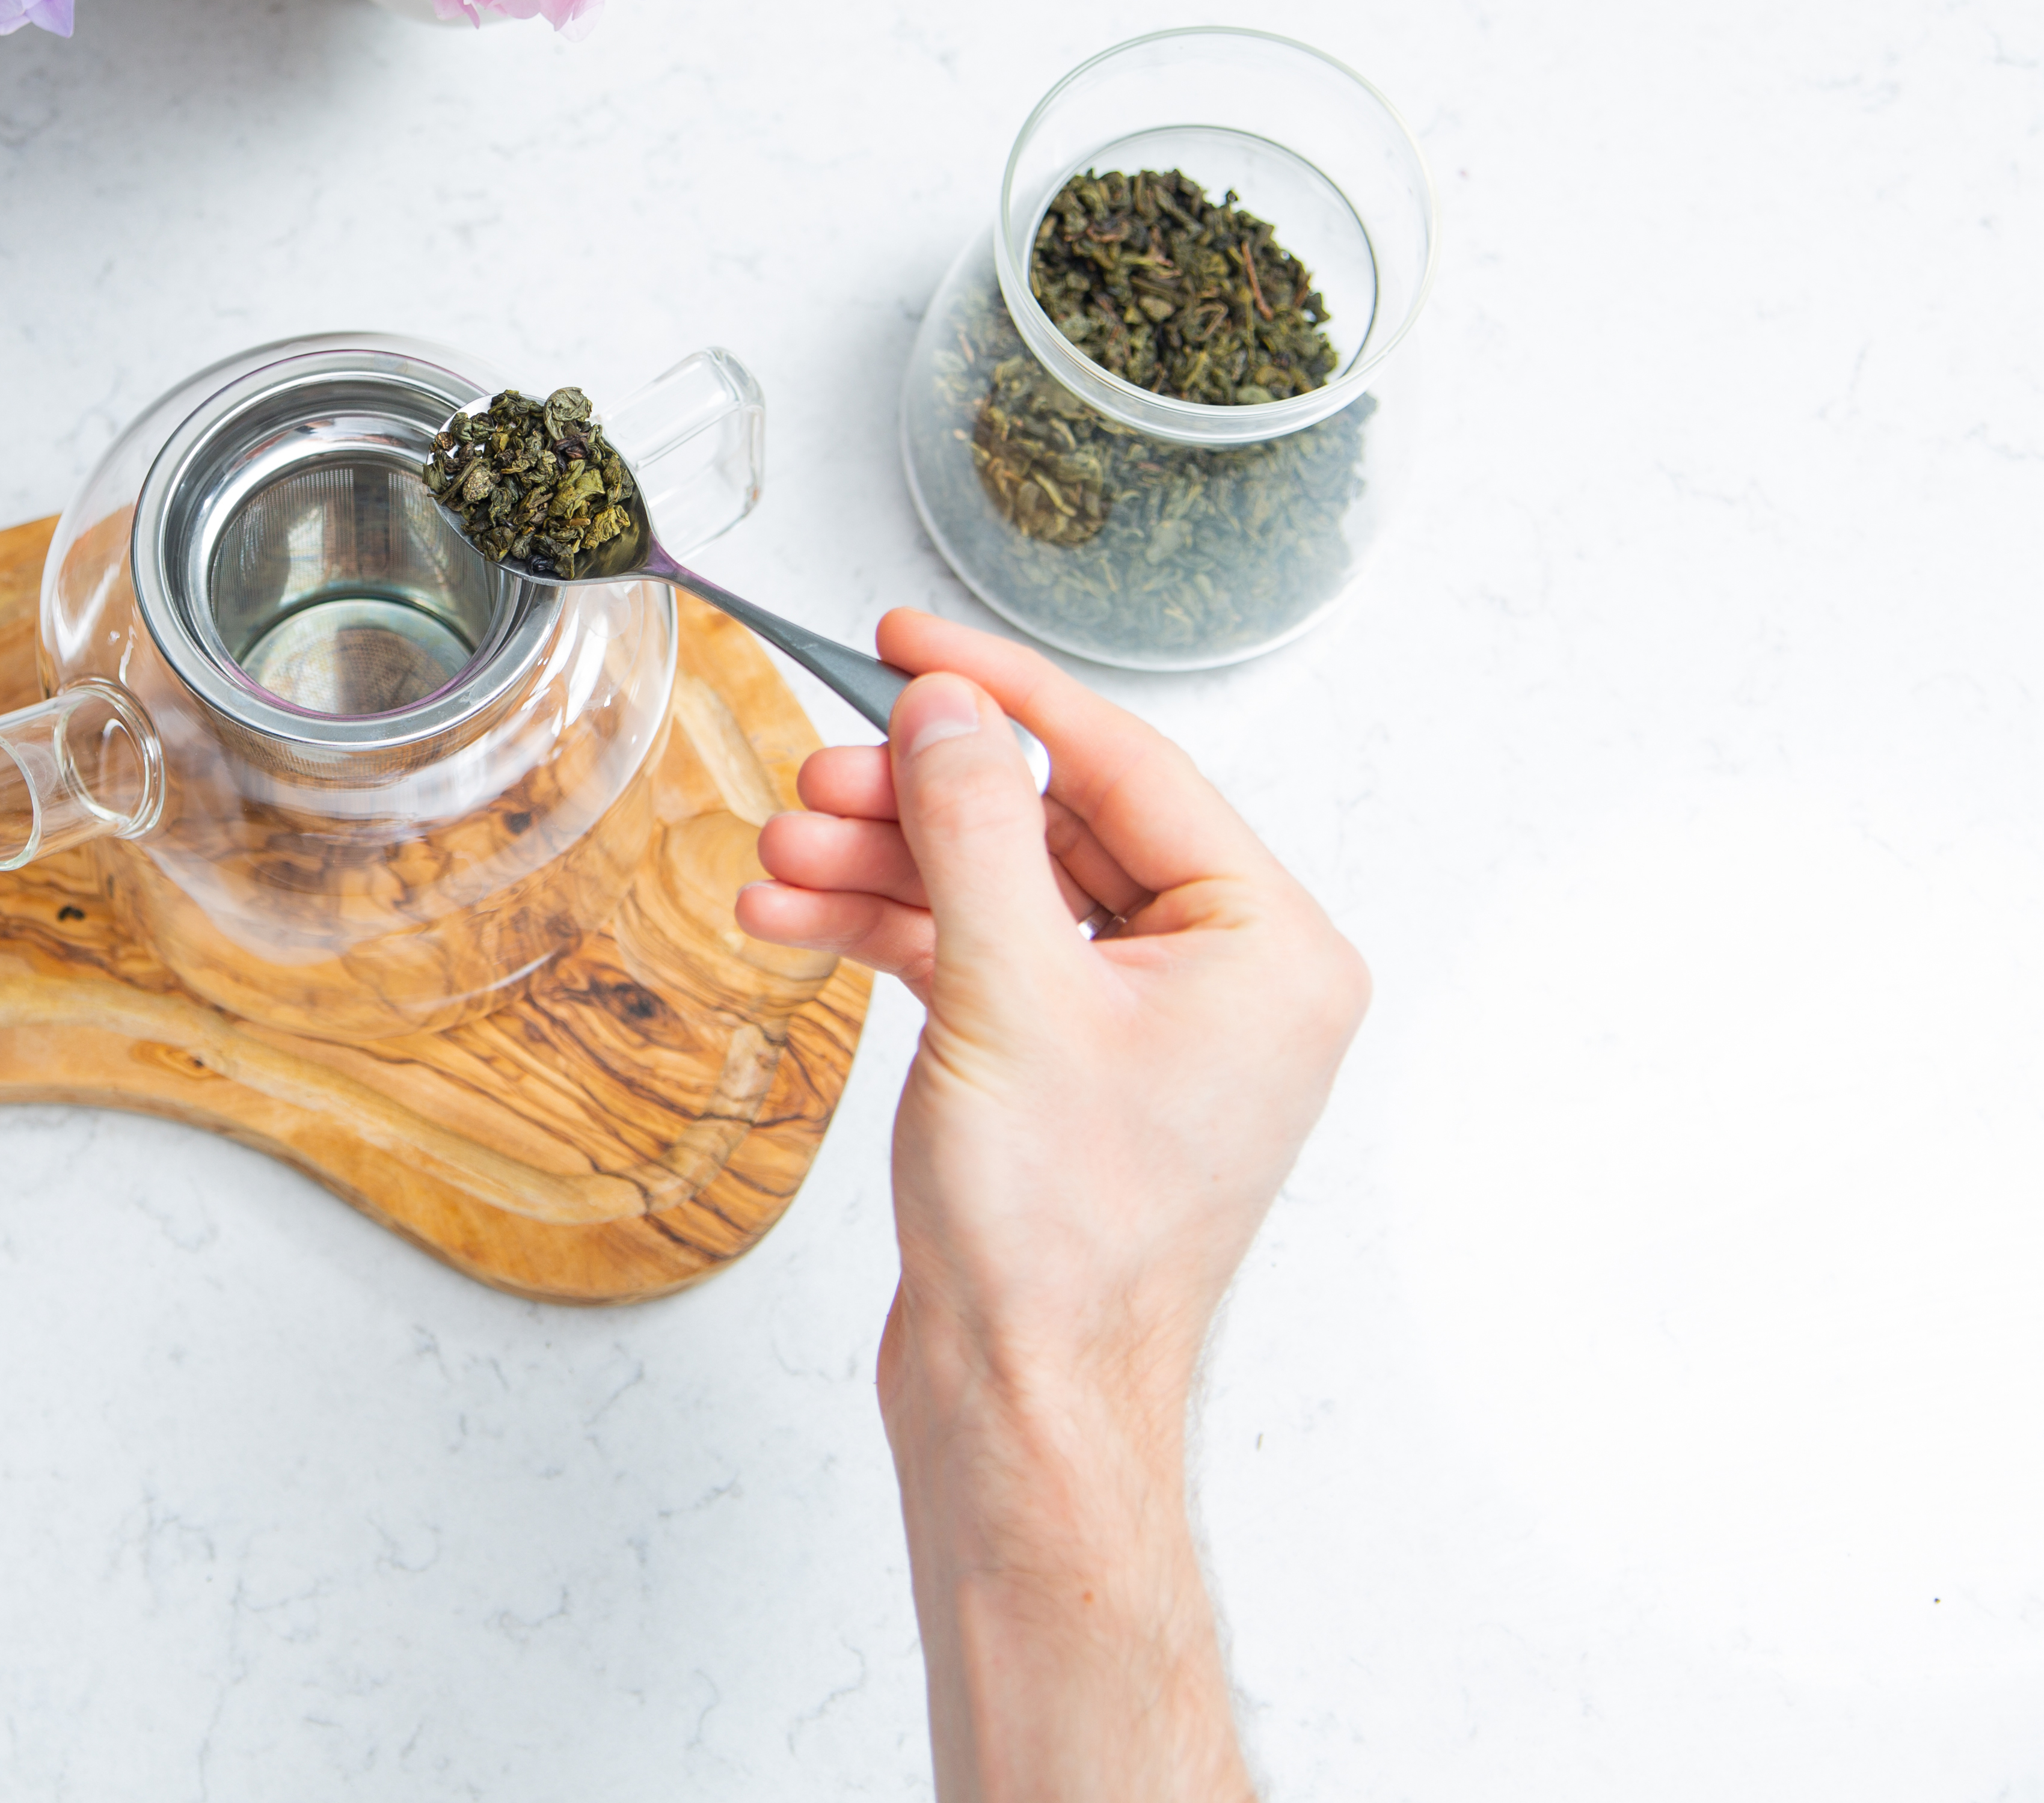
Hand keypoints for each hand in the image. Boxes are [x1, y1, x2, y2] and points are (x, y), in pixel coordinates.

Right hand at [736, 610, 1366, 1801]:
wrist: (1022, 1408)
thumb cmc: (1056, 1242)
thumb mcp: (1006, 999)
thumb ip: (974, 830)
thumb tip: (948, 707)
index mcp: (1267, 947)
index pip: (1127, 766)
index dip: (1004, 693)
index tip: (907, 635)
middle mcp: (1222, 976)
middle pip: (1051, 823)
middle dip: (915, 798)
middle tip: (811, 774)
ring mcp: (1142, 1024)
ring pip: (997, 887)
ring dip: (879, 863)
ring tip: (776, 852)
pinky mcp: (1064, 1065)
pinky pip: (975, 955)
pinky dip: (886, 930)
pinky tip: (793, 909)